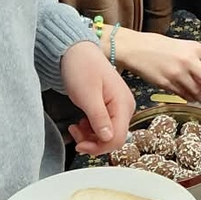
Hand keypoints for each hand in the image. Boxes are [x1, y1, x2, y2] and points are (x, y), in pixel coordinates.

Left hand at [61, 39, 135, 154]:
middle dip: (93, 142)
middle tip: (75, 133)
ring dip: (90, 136)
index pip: (117, 138)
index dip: (99, 147)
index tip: (80, 145)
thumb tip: (108, 138)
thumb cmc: (81, 68)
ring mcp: (119, 106)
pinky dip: (91, 129)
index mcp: (123, 104)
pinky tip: (81, 122)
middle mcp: (125, 107)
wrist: (76, 51)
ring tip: (75, 126)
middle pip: (113, 138)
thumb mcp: (87, 96)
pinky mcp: (111, 106)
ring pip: (108, 134)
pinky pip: (104, 126)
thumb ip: (99, 119)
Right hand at [118, 31, 200, 101]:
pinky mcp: (167, 84)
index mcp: (196, 49)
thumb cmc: (159, 46)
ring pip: (199, 92)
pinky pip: (184, 95)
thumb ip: (199, 58)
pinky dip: (189, 98)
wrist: (136, 49)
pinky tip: (189, 96)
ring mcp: (178, 74)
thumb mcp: (184, 46)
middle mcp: (189, 61)